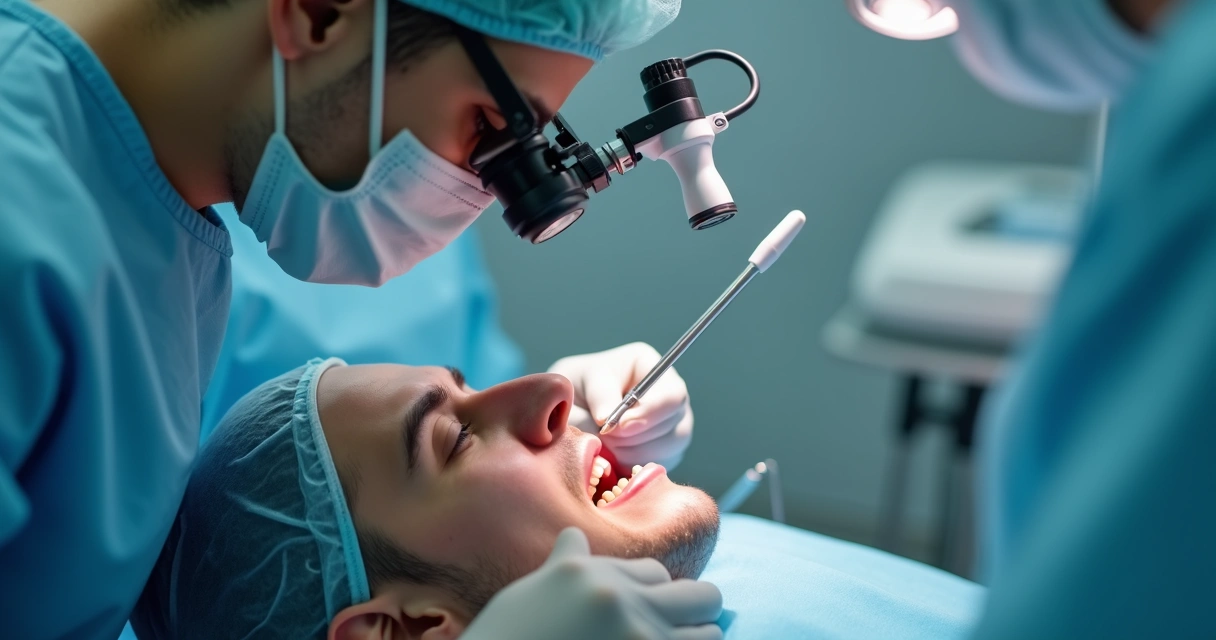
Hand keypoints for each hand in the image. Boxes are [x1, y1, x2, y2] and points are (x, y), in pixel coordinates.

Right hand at [461, 528, 722, 639]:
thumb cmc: (507, 636)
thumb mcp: (532, 593)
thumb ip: (565, 564)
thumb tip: (574, 538)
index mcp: (590, 574)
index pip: (656, 572)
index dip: (652, 594)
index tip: (643, 612)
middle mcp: (620, 599)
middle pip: (701, 594)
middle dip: (694, 611)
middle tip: (675, 629)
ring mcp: (638, 636)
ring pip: (710, 633)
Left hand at [549, 342, 693, 468]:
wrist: (569, 409)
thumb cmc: (576, 388)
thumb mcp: (581, 381)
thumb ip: (598, 396)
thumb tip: (608, 420)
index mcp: (652, 368)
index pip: (672, 396)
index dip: (649, 415)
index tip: (618, 427)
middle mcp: (670, 397)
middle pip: (674, 426)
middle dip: (634, 438)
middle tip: (603, 435)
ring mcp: (673, 425)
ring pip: (667, 450)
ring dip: (631, 453)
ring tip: (604, 442)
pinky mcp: (666, 451)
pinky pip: (657, 465)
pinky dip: (632, 465)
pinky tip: (613, 453)